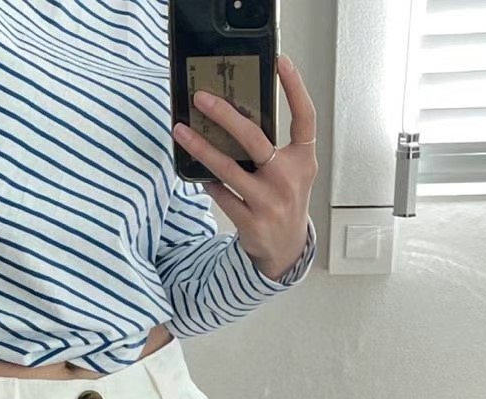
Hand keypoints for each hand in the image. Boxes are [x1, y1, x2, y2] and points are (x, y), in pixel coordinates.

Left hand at [173, 54, 317, 281]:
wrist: (286, 249)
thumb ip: (276, 146)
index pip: (304, 118)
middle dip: (224, 115)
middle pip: (254, 139)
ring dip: (200, 148)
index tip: (281, 62)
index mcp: (302, 160)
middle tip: (201, 98)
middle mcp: (288, 179)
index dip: (295, 88)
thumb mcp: (292, 171)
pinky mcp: (250, 222)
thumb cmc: (285, 199)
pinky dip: (207, 181)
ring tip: (181, 131)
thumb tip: (236, 115)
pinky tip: (197, 170)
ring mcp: (269, 202)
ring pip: (228, 168)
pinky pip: (221, 194)